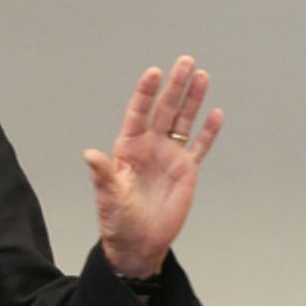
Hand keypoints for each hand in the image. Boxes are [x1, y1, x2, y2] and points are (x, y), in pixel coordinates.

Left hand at [83, 56, 222, 277]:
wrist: (138, 244)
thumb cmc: (118, 221)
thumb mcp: (109, 196)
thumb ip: (103, 173)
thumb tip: (90, 154)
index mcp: (129, 149)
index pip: (138, 114)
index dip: (145, 93)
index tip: (154, 72)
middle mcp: (150, 147)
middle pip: (164, 110)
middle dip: (174, 86)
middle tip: (185, 61)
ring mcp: (169, 157)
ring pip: (183, 121)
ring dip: (192, 100)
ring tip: (201, 75)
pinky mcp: (186, 171)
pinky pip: (199, 146)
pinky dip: (208, 132)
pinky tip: (216, 114)